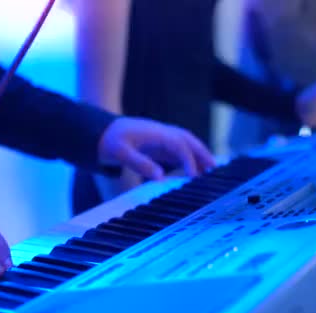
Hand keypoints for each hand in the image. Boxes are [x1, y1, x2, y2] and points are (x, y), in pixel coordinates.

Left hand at [98, 117, 215, 179]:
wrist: (102, 132)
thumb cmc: (110, 141)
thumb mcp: (121, 153)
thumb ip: (140, 163)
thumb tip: (160, 177)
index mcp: (155, 133)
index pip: (178, 144)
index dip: (188, 159)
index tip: (194, 176)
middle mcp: (162, 133)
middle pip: (188, 140)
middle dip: (202, 154)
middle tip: (214, 171)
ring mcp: (161, 138)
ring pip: (186, 145)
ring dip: (199, 156)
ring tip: (210, 173)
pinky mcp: (158, 145)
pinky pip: (178, 151)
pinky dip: (189, 160)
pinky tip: (194, 172)